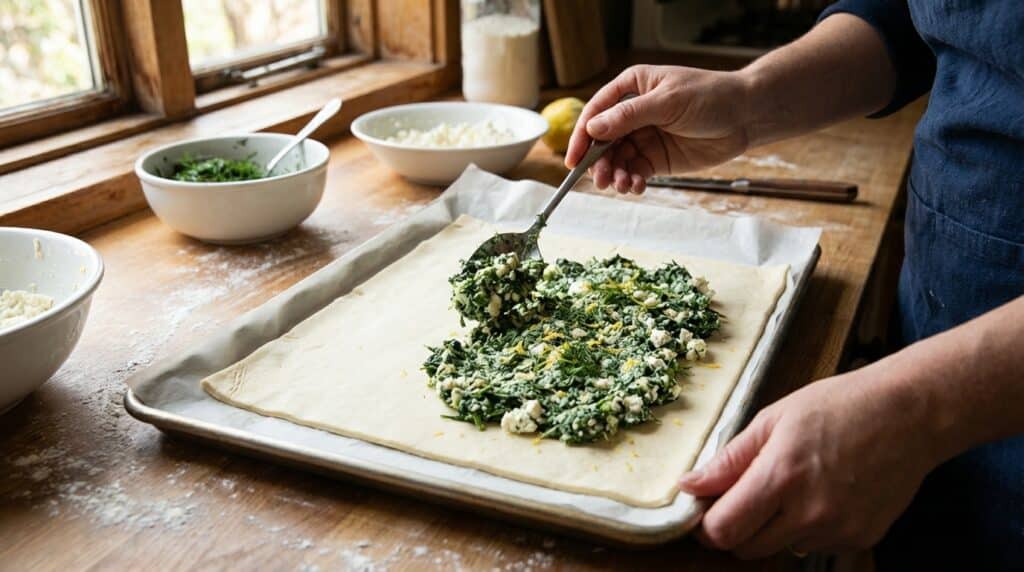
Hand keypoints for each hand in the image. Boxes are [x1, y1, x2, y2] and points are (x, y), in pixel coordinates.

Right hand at [565, 65, 751, 193]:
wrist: (745, 115)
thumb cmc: (709, 96)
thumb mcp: (667, 102)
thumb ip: (629, 116)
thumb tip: (592, 128)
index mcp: (631, 88)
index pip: (596, 112)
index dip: (581, 136)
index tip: (573, 159)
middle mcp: (632, 113)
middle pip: (602, 141)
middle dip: (599, 162)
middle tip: (601, 180)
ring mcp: (643, 136)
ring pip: (617, 160)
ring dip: (615, 175)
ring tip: (622, 186)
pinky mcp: (656, 158)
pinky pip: (634, 172)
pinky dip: (631, 182)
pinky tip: (636, 187)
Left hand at [679, 368, 943, 557]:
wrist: (910, 414)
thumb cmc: (840, 405)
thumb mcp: (774, 419)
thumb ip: (729, 459)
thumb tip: (689, 486)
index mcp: (781, 476)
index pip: (724, 530)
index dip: (706, 525)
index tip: (703, 510)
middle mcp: (810, 512)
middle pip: (747, 549)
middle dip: (734, 528)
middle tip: (740, 497)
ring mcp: (838, 530)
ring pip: (780, 548)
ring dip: (771, 528)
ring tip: (790, 486)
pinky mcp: (860, 539)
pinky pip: (814, 545)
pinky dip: (806, 527)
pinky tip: (821, 493)